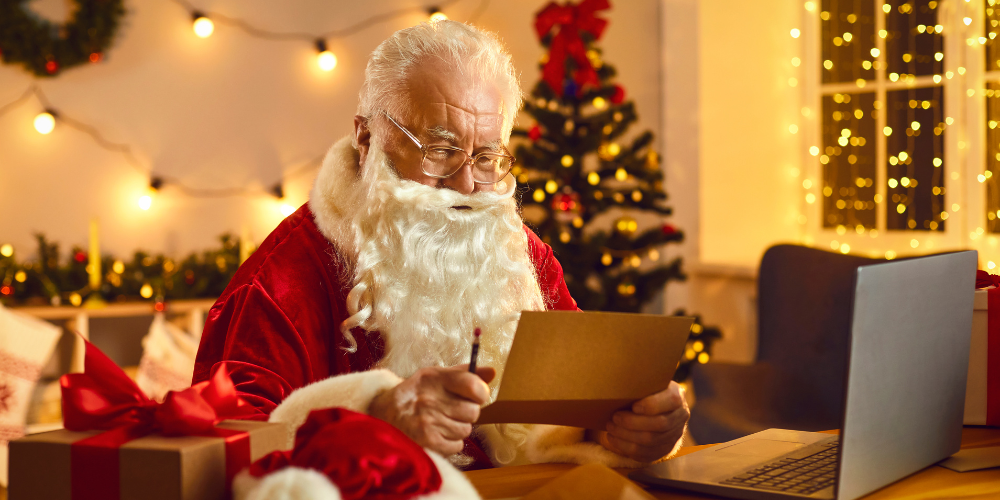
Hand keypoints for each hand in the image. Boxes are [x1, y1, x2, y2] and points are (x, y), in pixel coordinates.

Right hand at [368, 365, 495, 455]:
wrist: (382, 415)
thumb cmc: (415, 394)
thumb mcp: (435, 376)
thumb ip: (465, 374)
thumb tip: (492, 373)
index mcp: (434, 378)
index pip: (474, 385)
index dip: (480, 393)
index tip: (475, 395)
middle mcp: (431, 399)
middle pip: (473, 411)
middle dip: (466, 412)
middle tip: (451, 410)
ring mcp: (428, 422)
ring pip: (466, 430)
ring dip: (457, 428)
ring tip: (440, 422)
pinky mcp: (427, 442)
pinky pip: (457, 445)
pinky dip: (450, 442)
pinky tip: (437, 433)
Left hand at [592, 381, 688, 462]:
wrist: (656, 409)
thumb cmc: (645, 392)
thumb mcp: (647, 383)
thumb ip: (639, 382)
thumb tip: (616, 378)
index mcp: (677, 395)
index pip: (672, 400)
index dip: (652, 405)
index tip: (633, 406)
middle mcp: (680, 416)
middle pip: (659, 424)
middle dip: (633, 422)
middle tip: (614, 417)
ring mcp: (674, 435)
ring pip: (651, 441)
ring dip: (626, 436)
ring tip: (610, 427)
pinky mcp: (664, 449)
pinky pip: (646, 454)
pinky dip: (626, 448)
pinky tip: (613, 439)